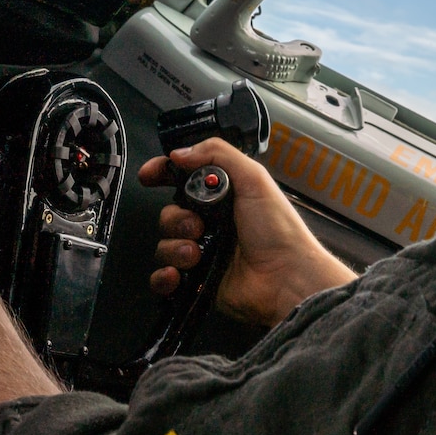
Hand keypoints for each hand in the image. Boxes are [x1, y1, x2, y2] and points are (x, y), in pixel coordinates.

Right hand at [138, 138, 355, 326]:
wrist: (287, 277)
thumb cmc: (279, 230)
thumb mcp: (254, 179)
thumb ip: (218, 154)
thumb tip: (180, 152)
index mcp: (222, 197)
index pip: (182, 180)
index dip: (162, 174)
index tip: (149, 175)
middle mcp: (210, 224)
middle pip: (169, 214)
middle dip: (176, 219)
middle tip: (198, 226)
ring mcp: (203, 253)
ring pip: (165, 245)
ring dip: (175, 248)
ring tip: (197, 253)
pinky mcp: (198, 282)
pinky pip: (164, 278)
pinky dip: (164, 276)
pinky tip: (177, 274)